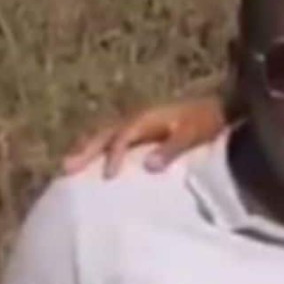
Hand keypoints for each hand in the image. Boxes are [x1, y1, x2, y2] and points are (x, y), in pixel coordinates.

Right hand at [61, 96, 225, 177]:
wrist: (218, 107)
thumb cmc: (205, 121)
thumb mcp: (191, 134)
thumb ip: (171, 149)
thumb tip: (148, 166)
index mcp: (147, 119)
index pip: (123, 137)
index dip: (114, 155)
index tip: (106, 176)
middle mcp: (137, 118)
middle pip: (105, 133)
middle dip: (85, 149)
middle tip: (65, 168)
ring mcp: (138, 122)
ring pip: (105, 133)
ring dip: (86, 147)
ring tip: (67, 166)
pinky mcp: (141, 129)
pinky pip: (113, 137)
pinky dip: (98, 147)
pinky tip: (90, 161)